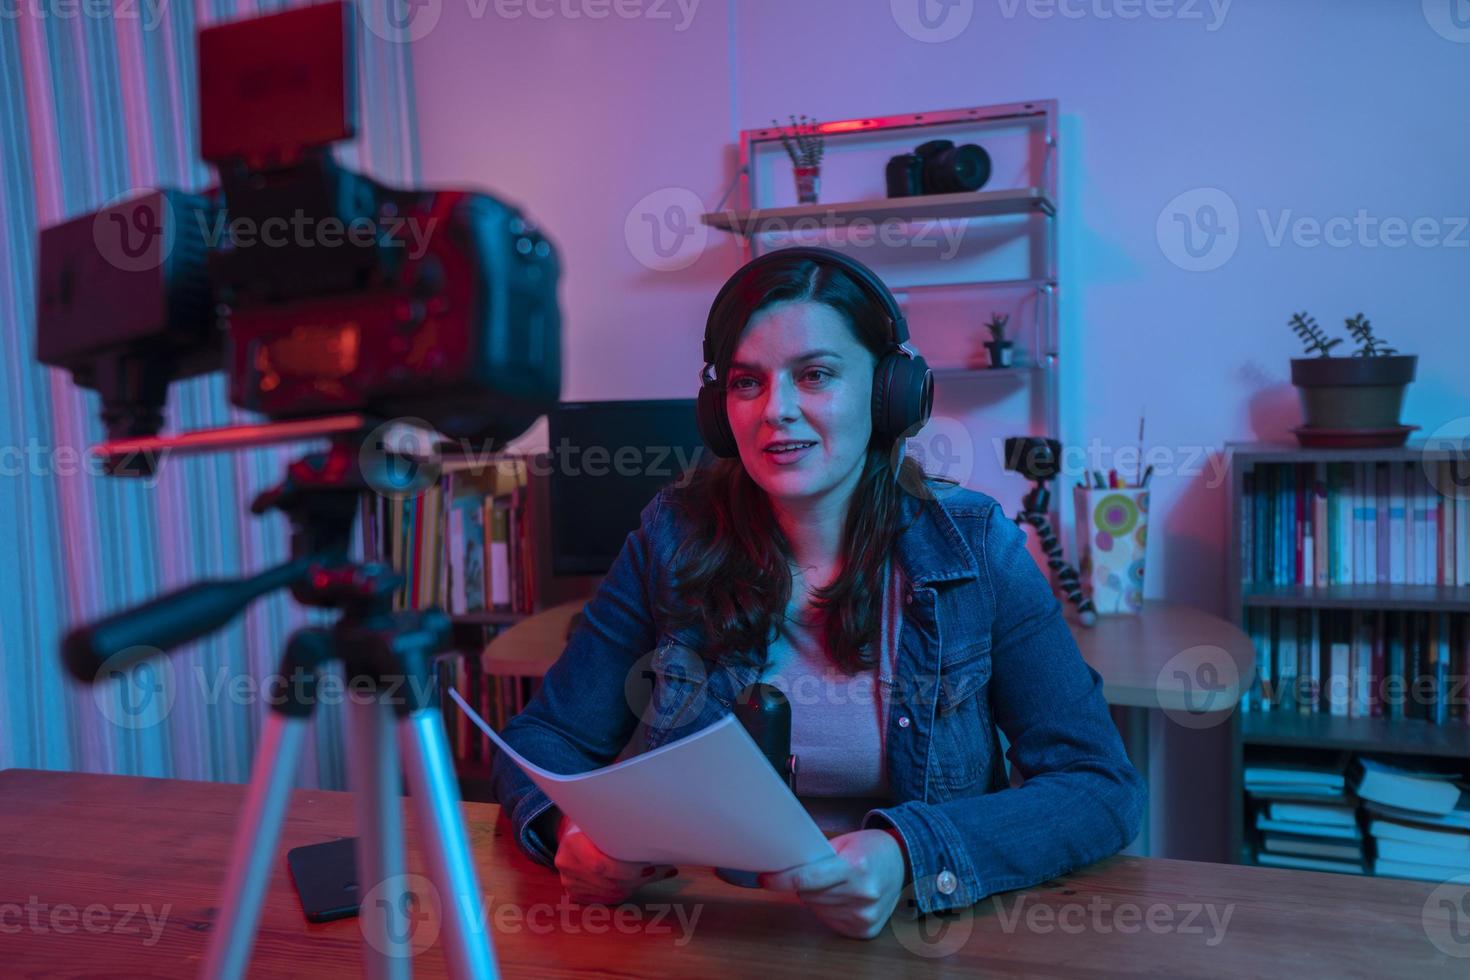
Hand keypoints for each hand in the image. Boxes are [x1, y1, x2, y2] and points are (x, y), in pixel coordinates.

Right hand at [552, 814, 677, 904]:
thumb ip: (622, 828)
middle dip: (639, 879)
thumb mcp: (603, 818)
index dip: (629, 870)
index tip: (650, 866)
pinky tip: (636, 882)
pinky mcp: (575, 892)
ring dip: (635, 885)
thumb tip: (660, 835)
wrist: (571, 831)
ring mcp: (569, 881)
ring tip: (652, 873)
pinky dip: (625, 892)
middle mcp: (568, 864)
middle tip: (660, 869)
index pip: (602, 866)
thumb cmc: (593, 822)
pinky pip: (606, 899)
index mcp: (573, 842)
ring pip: (612, 893)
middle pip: (610, 882)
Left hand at [758, 829, 906, 938]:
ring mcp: (865, 915)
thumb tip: (786, 865)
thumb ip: (817, 855)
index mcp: (856, 867)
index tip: (766, 878)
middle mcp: (862, 894)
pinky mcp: (865, 930)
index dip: (781, 880)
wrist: (904, 864)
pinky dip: (827, 909)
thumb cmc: (872, 849)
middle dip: (802, 884)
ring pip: (817, 909)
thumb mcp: (844, 842)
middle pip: (809, 895)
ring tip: (832, 882)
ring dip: (815, 897)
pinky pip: (830, 921)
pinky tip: (840, 896)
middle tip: (811, 871)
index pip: (807, 879)